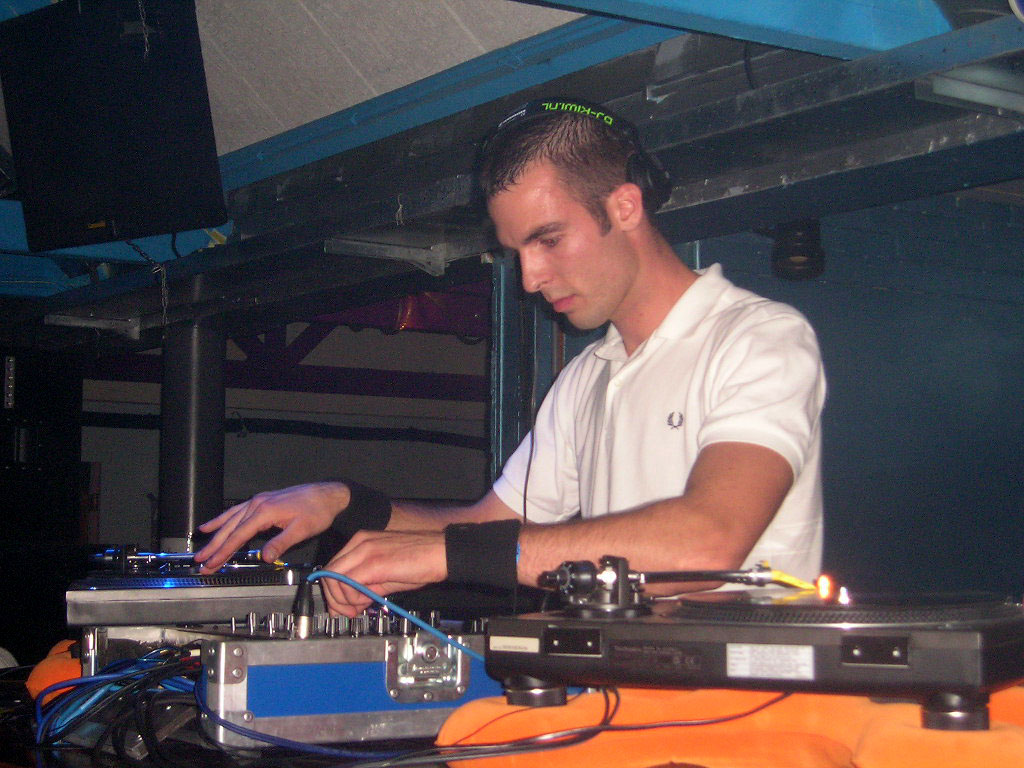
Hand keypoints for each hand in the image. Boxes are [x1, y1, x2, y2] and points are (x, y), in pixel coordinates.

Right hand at [193, 482, 350, 572]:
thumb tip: (265, 557)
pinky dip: (222, 519)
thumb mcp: (301, 530)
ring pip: (230, 520)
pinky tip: (211, 525)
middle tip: (200, 563)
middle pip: (230, 529)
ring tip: (201, 549)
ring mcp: (258, 501)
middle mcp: (257, 504)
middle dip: (215, 547)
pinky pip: (236, 511)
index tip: (212, 564)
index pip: (239, 535)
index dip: (224, 551)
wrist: (327, 494)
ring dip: (215, 535)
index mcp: (265, 512)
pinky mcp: (261, 501)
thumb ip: (281, 542)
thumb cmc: (317, 512)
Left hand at [319, 530, 446, 616]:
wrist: (442, 553)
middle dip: (335, 598)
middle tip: (347, 612)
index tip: (343, 606)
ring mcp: (366, 550)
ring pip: (334, 578)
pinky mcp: (374, 562)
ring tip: (359, 608)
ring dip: (343, 599)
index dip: (335, 591)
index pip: (333, 567)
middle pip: (329, 573)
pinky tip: (365, 602)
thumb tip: (354, 601)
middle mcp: (360, 542)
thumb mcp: (388, 573)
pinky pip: (349, 583)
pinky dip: (352, 598)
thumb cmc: (422, 560)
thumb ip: (368, 585)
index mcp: (362, 541)